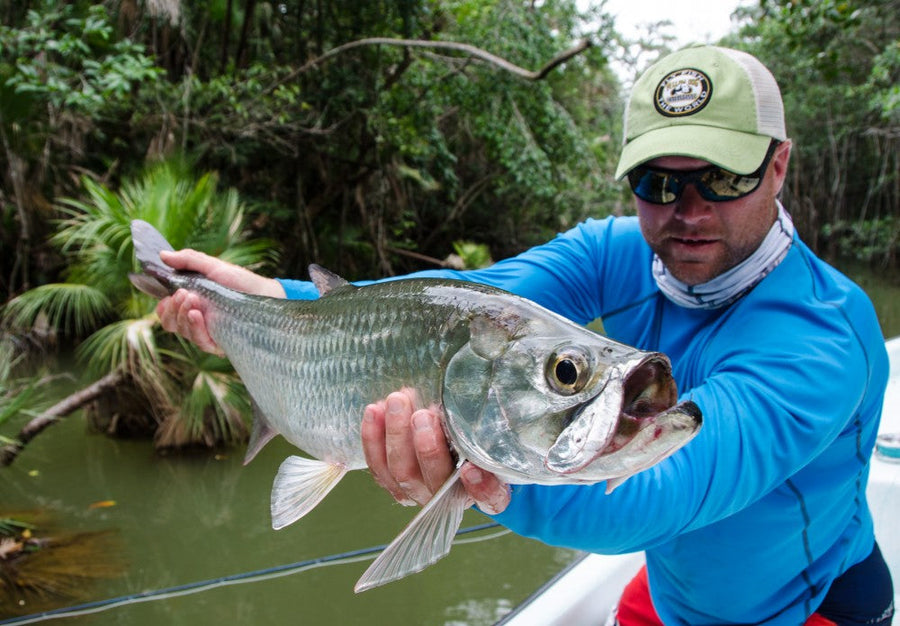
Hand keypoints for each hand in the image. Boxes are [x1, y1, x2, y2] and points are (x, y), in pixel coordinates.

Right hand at [155, 249, 285, 354]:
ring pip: (183, 332)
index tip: (167, 295)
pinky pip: (201, 342)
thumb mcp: (214, 266)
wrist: (265, 294)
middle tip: (184, 294)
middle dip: (171, 309)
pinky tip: (198, 315)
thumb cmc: (241, 281)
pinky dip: (195, 328)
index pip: (166, 311)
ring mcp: (208, 332)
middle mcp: (197, 319)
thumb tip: (162, 255)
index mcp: (191, 303)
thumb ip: (189, 260)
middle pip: (170, 323)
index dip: (163, 307)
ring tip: (193, 300)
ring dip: (182, 316)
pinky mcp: (220, 343)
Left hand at [361, 389, 510, 513]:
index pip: (488, 496)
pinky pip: (378, 466)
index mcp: (485, 489)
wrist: (453, 450)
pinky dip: (373, 438)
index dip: (480, 487)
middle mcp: (450, 497)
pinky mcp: (393, 482)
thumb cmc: (477, 440)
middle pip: (434, 479)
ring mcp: (418, 491)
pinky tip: (374, 410)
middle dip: (426, 448)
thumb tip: (484, 395)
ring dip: (395, 435)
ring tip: (396, 402)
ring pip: (401, 472)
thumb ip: (490, 424)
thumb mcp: (493, 433)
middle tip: (423, 415)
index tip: (471, 469)